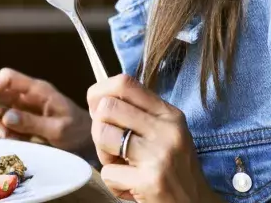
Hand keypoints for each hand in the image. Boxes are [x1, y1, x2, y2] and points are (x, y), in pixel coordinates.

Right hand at [0, 68, 91, 151]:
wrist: (89, 143)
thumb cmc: (78, 132)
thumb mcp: (58, 129)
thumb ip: (32, 122)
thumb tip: (6, 116)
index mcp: (37, 90)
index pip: (8, 77)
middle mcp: (27, 97)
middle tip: (0, 131)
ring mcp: (24, 110)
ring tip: (9, 138)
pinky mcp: (23, 122)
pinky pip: (5, 124)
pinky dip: (5, 134)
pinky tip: (15, 141)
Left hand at [88, 75, 221, 202]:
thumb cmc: (173, 169)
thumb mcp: (165, 133)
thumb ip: (138, 114)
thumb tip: (98, 100)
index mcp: (169, 114)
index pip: (124, 83)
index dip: (100, 92)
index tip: (97, 109)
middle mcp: (166, 129)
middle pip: (107, 107)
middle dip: (98, 128)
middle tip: (111, 147)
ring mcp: (159, 154)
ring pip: (102, 135)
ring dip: (104, 156)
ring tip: (121, 166)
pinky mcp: (150, 180)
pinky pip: (107, 172)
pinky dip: (113, 183)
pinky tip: (131, 186)